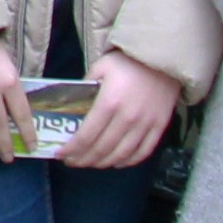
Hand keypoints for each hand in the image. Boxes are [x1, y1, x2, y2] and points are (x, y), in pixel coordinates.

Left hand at [56, 51, 182, 173]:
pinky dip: (128, 162)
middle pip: (102, 149)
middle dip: (83, 159)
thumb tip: (72, 103)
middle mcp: (127, 118)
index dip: (71, 149)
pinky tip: (116, 162)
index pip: (86, 136)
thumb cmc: (128, 61)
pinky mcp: (159, 127)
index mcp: (109, 103)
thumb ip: (85, 87)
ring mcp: (145, 125)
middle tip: (72, 161)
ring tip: (90, 163)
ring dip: (103, 163)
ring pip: (121, 155)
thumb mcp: (100, 67)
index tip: (60, 155)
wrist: (163, 59)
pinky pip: (143, 152)